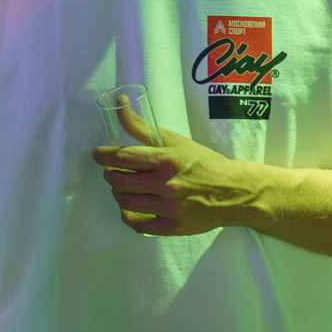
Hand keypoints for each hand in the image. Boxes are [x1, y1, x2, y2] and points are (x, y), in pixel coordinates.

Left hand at [92, 128, 259, 235]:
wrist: (233, 191)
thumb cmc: (204, 162)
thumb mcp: (176, 141)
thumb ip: (143, 127)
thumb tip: (120, 104)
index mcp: (167, 160)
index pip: (123, 157)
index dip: (104, 155)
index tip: (98, 155)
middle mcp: (167, 185)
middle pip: (120, 181)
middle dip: (110, 174)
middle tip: (113, 171)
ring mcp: (170, 209)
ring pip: (125, 202)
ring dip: (117, 193)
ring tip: (122, 187)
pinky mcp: (172, 227)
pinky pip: (137, 224)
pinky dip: (128, 215)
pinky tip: (131, 207)